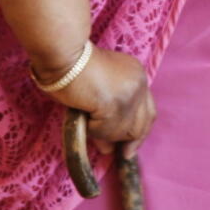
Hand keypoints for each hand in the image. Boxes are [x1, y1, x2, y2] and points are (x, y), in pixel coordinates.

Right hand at [35, 47, 155, 158]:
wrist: (62, 54)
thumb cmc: (70, 67)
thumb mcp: (97, 87)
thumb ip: (107, 111)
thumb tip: (109, 147)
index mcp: (136, 74)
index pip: (147, 109)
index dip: (140, 130)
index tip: (131, 147)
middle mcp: (139, 83)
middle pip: (143, 121)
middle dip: (133, 140)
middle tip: (122, 154)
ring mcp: (130, 94)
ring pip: (125, 130)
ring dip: (107, 135)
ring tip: (91, 130)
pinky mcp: (116, 104)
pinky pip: (108, 131)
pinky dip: (95, 131)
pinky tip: (83, 120)